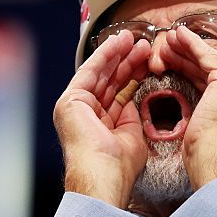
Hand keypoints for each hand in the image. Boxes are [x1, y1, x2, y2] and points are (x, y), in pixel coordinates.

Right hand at [54, 31, 151, 207]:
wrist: (105, 177)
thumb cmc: (119, 167)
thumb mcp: (131, 135)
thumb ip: (131, 118)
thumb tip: (134, 102)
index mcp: (99, 125)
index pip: (118, 93)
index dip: (132, 75)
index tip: (146, 61)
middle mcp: (85, 115)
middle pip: (109, 81)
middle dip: (126, 61)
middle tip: (143, 44)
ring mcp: (75, 107)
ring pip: (100, 73)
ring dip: (117, 54)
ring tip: (135, 38)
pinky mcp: (70, 101)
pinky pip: (90, 71)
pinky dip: (105, 55)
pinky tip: (119, 43)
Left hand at [158, 26, 216, 187]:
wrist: (215, 165)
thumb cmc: (207, 161)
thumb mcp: (209, 137)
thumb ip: (209, 121)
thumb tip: (199, 121)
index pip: (216, 84)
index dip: (195, 71)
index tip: (176, 65)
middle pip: (213, 70)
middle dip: (188, 58)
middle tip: (168, 49)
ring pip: (209, 61)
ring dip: (186, 48)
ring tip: (168, 40)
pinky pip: (207, 56)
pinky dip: (191, 44)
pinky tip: (178, 36)